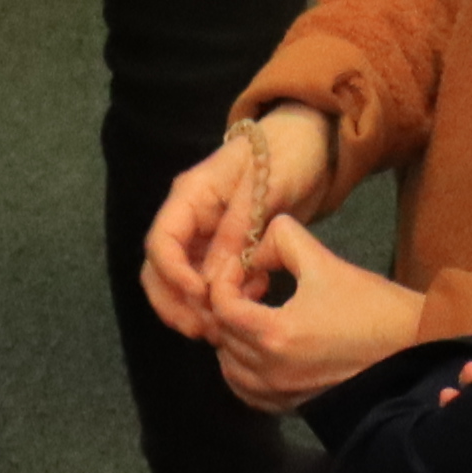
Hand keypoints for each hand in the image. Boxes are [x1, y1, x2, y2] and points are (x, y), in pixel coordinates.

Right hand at [140, 104, 338, 341]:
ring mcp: (205, 236)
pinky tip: (254, 300)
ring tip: (229, 326)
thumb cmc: (287, 151)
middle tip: (207, 331)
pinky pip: (212, 281)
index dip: (173, 274)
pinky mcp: (225, 250)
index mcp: (190, 196)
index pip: (161, 242)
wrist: (311, 142)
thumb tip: (213, 279)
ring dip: (199, 309)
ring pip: (183, 282)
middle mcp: (190, 219)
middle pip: (160, 270)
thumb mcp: (265, 187)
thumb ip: (238, 230)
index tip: (201, 296)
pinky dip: (226, 299)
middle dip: (178, 304)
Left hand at [204, 214, 425, 411]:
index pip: (221, 305)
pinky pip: (248, 392)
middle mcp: (272, 371)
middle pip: (221, 334)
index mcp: (276, 334)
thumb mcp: (326, 262)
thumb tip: (258, 240)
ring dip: (232, 336)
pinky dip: (243, 369)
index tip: (247, 265)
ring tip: (256, 313)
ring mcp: (282, 393)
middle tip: (254, 281)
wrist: (413, 349)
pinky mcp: (294, 405)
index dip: (226, 277)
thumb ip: (284, 240)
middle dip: (229, 302)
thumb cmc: (374, 308)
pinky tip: (261, 347)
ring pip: (229, 366)